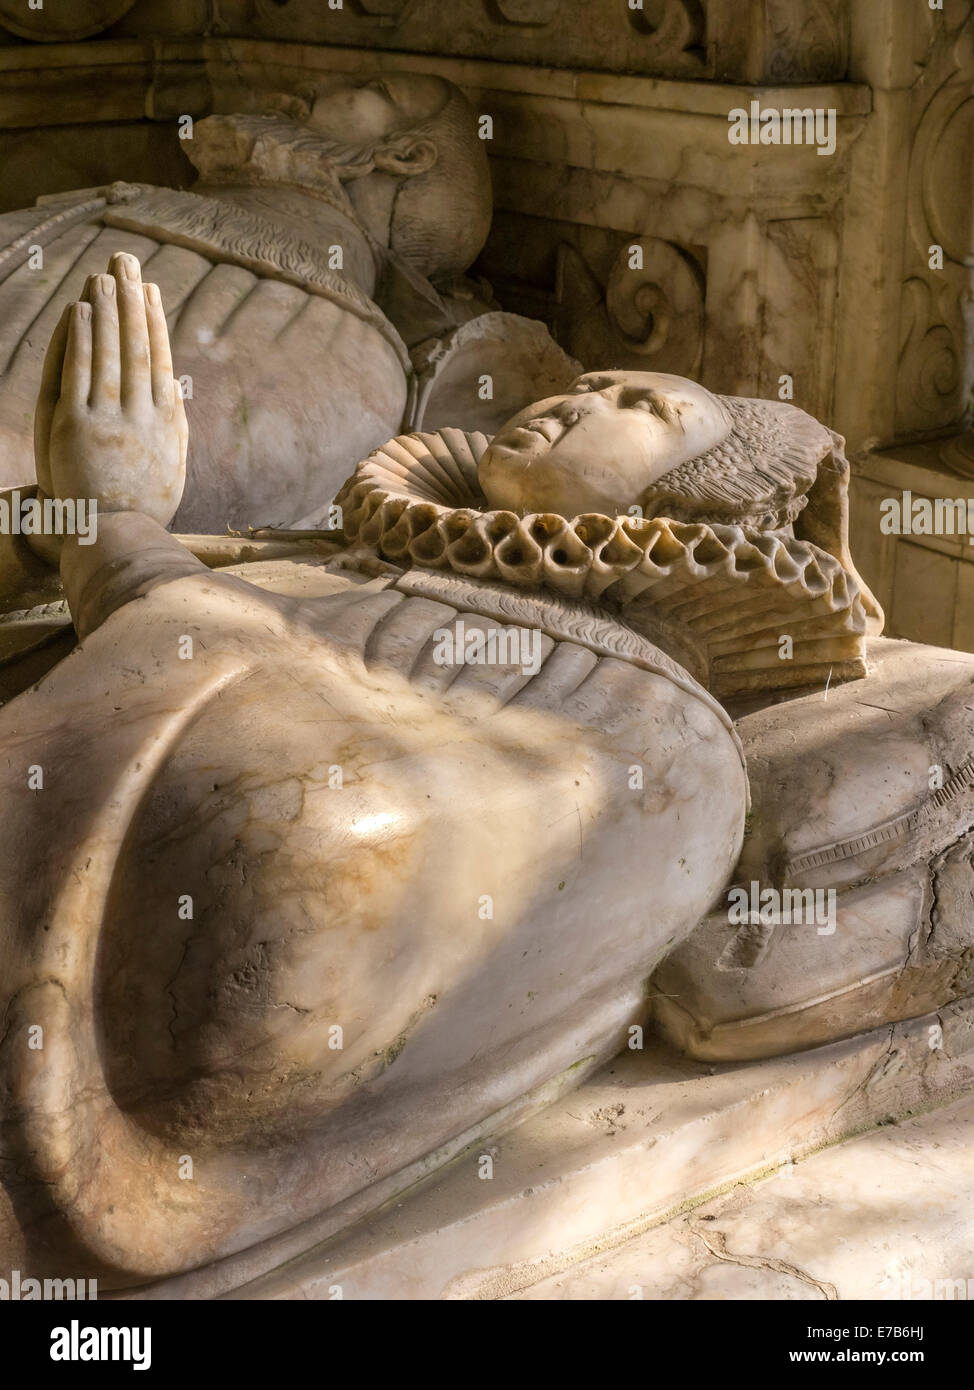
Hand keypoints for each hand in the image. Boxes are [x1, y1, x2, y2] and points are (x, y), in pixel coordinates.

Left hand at [31, 252, 186, 557]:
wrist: (115, 538)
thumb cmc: (143, 505)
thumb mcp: (170, 465)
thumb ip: (172, 424)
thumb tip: (173, 388)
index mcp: (167, 423)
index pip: (161, 358)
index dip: (154, 320)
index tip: (150, 289)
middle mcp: (142, 416)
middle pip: (138, 346)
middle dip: (132, 300)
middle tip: (127, 261)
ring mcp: (110, 420)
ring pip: (110, 353)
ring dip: (107, 310)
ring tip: (103, 274)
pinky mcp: (76, 428)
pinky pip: (79, 374)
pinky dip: (81, 339)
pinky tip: (80, 310)